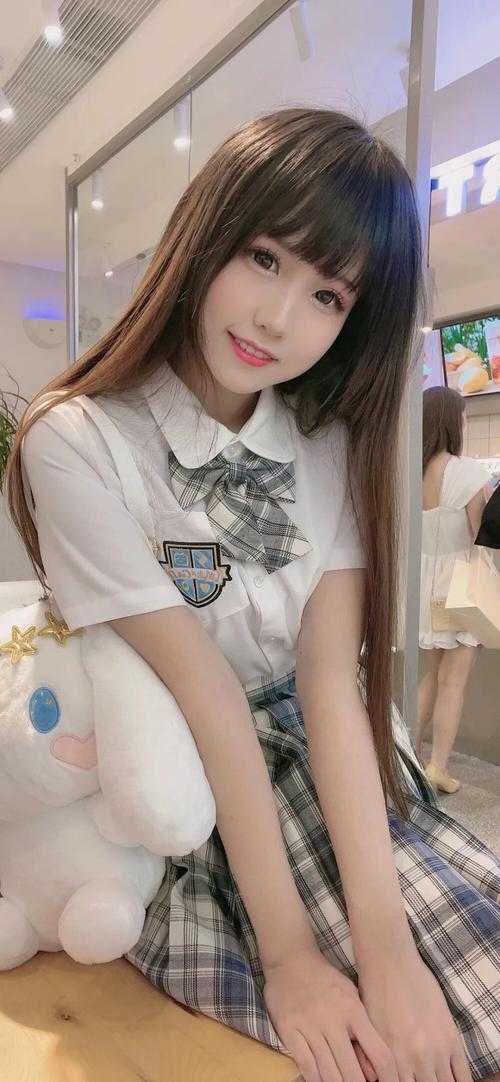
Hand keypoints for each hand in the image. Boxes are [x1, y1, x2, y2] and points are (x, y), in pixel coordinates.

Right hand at [263, 944, 396, 1081]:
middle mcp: (333, 1020)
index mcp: (353, 1011)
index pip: (379, 1052)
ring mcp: (310, 1026)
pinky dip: (316, 1079)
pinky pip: (306, 1064)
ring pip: (328, 1071)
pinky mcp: (290, 1030)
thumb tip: (374, 1070)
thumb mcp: (352, 996)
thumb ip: (363, 1029)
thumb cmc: (326, 980)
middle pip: (352, 1070)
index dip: (388, 1077)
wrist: (291, 959)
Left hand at [358, 949, 471, 1081]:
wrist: (389, 961)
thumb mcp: (367, 1029)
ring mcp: (436, 1048)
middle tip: (418, 1076)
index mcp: (391, 1059)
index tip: (405, 1080)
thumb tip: (374, 1080)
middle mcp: (415, 1058)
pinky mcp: (451, 1037)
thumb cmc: (373, 992)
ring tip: (431, 1076)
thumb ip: (371, 1061)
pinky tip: (451, 1080)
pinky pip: (462, 1074)